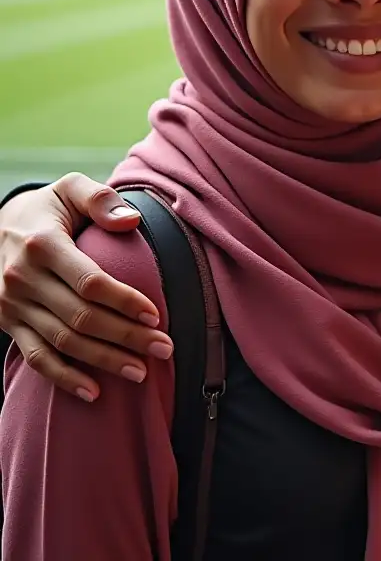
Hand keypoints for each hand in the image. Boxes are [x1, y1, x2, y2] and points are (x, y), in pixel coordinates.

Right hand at [0, 173, 173, 400]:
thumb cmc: (47, 207)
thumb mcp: (69, 188)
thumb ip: (100, 199)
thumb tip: (132, 221)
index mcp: (43, 245)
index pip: (89, 282)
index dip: (124, 301)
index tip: (157, 315)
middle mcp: (22, 279)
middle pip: (81, 318)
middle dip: (126, 337)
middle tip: (165, 348)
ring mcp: (12, 305)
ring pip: (62, 342)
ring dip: (104, 361)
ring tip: (142, 372)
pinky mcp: (7, 324)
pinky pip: (36, 358)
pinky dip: (64, 378)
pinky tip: (94, 392)